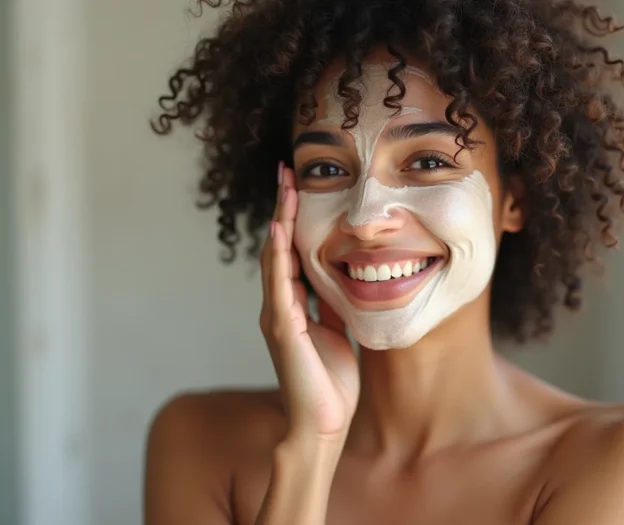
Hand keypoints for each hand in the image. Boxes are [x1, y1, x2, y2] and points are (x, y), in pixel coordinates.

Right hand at [259, 162, 359, 443]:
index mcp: (292, 305)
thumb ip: (332, 305)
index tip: (299, 186)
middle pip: (278, 246)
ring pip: (275, 258)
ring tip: (284, 187)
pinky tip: (278, 230)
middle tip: (287, 172)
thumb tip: (342, 279)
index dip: (293, 219)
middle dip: (283, 208)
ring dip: (279, 220)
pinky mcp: (281, 328)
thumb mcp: (337, 331)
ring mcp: (277, 315)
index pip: (291, 252)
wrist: (324, 422)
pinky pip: (279, 285)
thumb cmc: (331, 381)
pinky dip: (277, 256)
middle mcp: (279, 305)